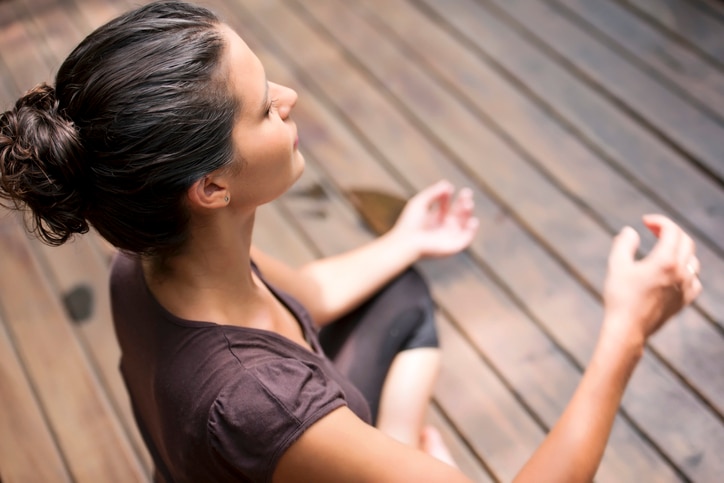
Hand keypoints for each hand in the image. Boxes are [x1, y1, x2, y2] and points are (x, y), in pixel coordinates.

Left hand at [389, 180, 478, 258]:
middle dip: (463, 202)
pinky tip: (473, 220)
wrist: (407, 242)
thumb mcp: (420, 203)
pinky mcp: (453, 246)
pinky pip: (467, 238)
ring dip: (468, 213)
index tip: (449, 189)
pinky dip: (472, 230)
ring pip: (464, 224)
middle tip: (467, 192)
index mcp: (433, 219)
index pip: (445, 206)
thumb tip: (447, 184)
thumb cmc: (409, 224)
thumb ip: (433, 193)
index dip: (447, 196)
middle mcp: (442, 228)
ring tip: (468, 203)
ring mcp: (448, 237)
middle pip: (457, 213)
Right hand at [602, 214, 701, 347]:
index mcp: (665, 261)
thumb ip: (624, 243)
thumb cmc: (620, 296)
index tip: (644, 221)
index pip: (671, 230)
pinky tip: (673, 273)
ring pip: (692, 260)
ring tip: (662, 250)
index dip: (659, 221)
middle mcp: (681, 272)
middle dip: (670, 231)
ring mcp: (686, 287)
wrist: (628, 329)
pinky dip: (686, 271)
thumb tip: (631, 231)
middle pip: (685, 241)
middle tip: (652, 230)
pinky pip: (694, 280)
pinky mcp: (685, 301)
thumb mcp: (616, 265)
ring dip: (679, 249)